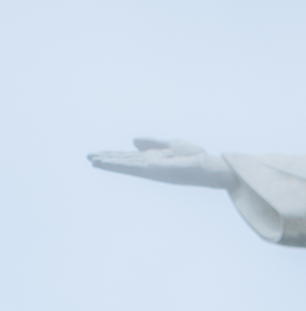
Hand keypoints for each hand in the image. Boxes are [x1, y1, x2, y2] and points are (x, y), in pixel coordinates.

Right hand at [87, 138, 234, 188]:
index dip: (114, 155)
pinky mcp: (156, 169)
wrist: (210, 167)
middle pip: (125, 162)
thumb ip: (152, 143)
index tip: (97, 155)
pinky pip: (136, 166)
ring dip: (110, 163)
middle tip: (88, 158)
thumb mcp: (170, 145)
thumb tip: (133, 141)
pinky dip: (122, 164)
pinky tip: (113, 163)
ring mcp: (153, 169)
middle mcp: (150, 166)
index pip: (129, 158)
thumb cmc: (195, 158)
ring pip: (127, 165)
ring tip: (93, 160)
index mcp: (152, 159)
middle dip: (108, 160)